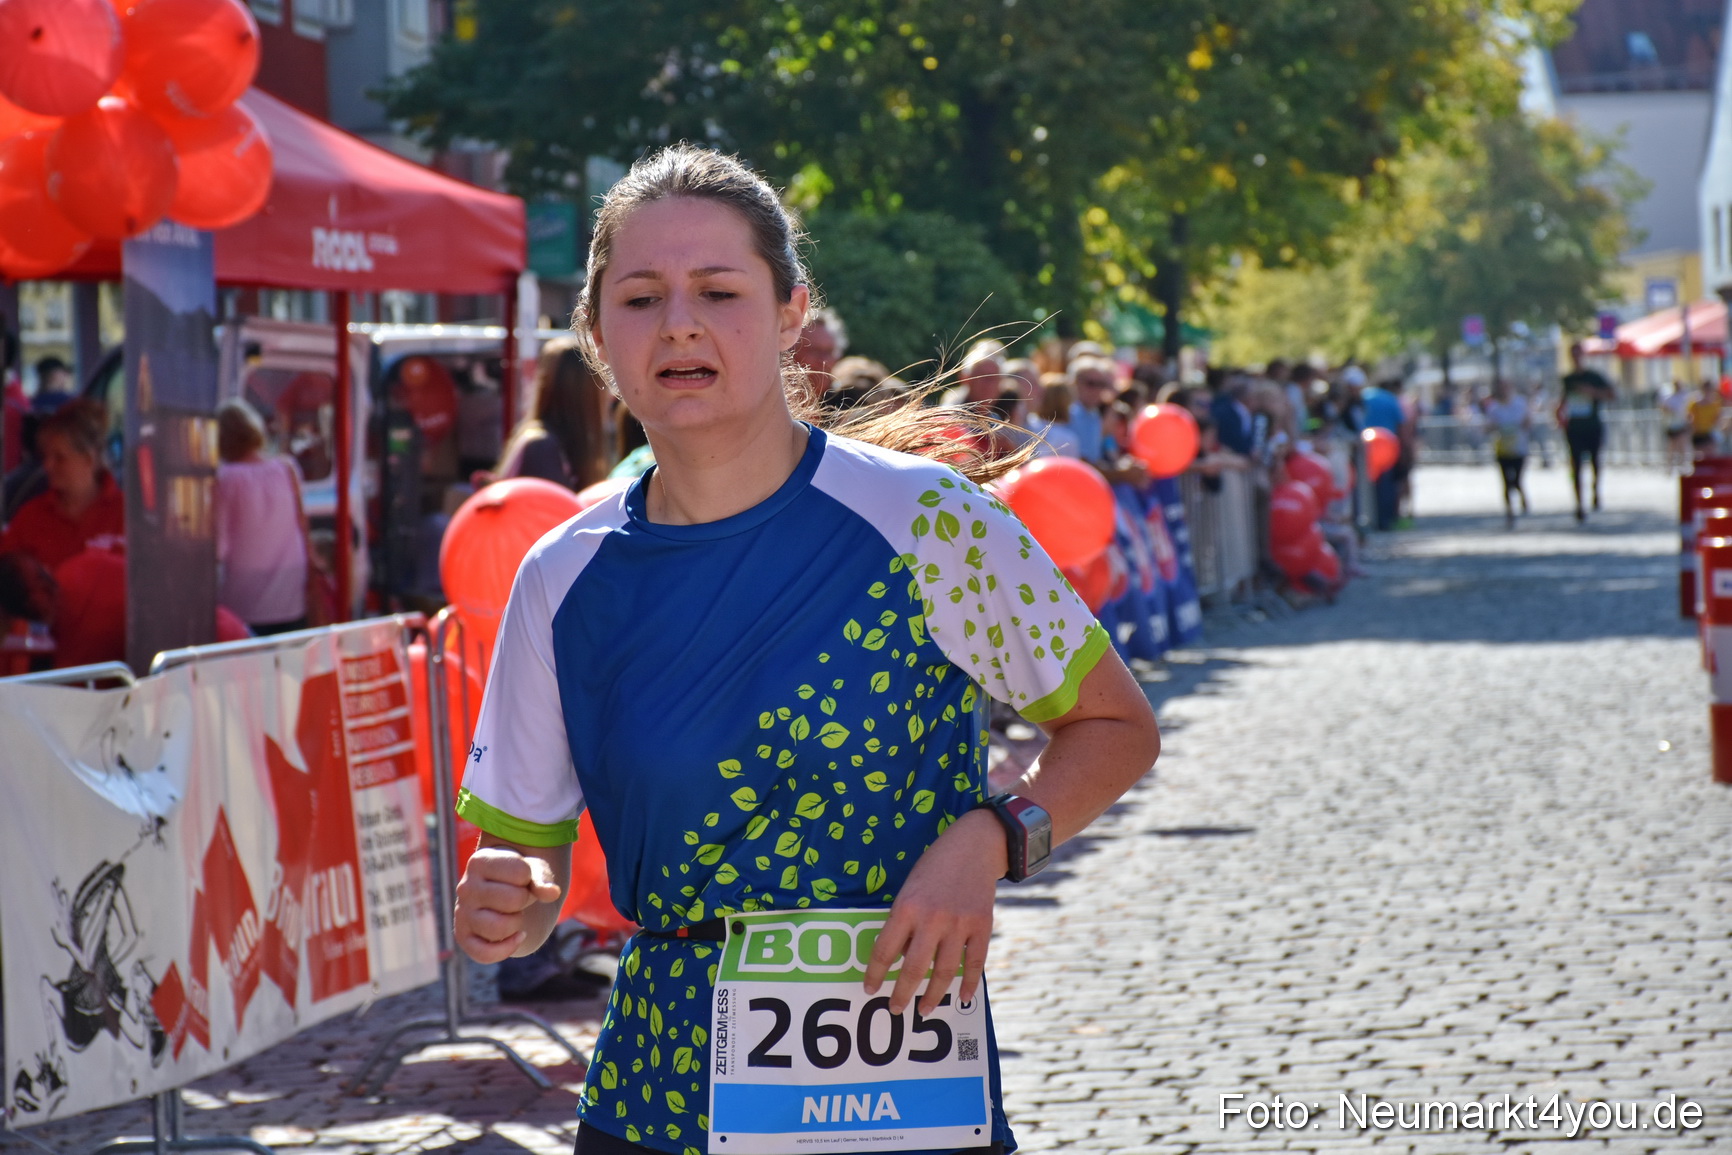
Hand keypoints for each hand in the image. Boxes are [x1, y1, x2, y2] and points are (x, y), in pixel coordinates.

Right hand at [453, 847, 562, 962]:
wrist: (503, 892)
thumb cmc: (518, 877)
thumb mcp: (533, 870)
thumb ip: (543, 879)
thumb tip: (553, 893)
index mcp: (479, 862)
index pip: (521, 872)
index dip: (529, 877)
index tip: (521, 878)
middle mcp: (465, 887)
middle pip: (513, 900)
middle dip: (524, 900)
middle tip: (518, 897)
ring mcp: (462, 913)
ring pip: (500, 928)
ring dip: (517, 923)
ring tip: (514, 914)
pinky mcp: (463, 936)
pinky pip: (484, 954)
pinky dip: (507, 949)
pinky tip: (518, 937)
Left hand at [864, 809, 1006, 1015]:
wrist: (975, 845)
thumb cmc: (935, 866)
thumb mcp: (910, 887)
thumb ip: (905, 921)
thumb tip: (902, 957)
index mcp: (907, 907)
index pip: (885, 950)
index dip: (875, 973)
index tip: (869, 989)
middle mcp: (932, 918)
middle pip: (914, 968)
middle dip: (902, 993)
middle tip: (894, 1009)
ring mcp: (960, 923)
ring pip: (944, 971)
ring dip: (932, 995)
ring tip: (924, 1010)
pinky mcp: (982, 926)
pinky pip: (975, 962)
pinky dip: (968, 983)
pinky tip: (961, 998)